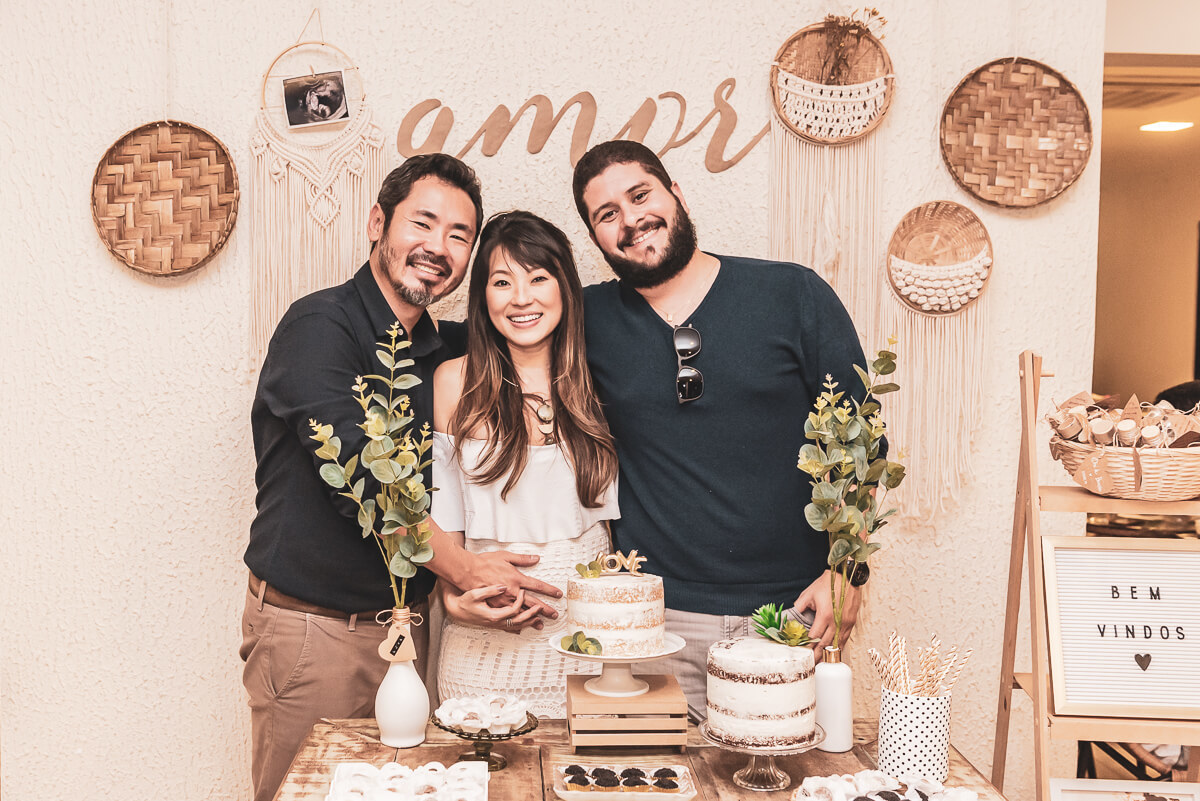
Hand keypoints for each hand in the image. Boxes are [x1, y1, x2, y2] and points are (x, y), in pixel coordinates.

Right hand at [427, 525, 561, 619]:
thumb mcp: (504, 556)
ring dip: (532, 619)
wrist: (466, 572)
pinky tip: (520, 627)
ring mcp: (503, 602)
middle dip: (544, 610)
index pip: (537, 586)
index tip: (558, 594)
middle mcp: (511, 593)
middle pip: (532, 603)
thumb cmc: (485, 563)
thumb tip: (536, 558)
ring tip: (541, 624)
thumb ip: (522, 558)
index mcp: (516, 579)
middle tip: (555, 615)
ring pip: (521, 613)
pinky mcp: (494, 607)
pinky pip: (507, 617)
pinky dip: (515, 623)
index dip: (549, 590)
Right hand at [442, 584, 544, 630]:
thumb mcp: (475, 593)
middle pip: (518, 620)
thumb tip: (502, 587)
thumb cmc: (465, 600)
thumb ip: (490, 590)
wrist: (456, 610)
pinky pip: (509, 628)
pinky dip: (518, 628)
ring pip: (515, 626)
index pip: (513, 609)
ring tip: (539, 620)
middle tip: (542, 609)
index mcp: (493, 614)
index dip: (520, 601)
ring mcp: (495, 624)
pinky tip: (523, 628)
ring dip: (528, 623)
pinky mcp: (494, 624)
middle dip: (532, 615)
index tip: (523, 592)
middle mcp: (495, 621)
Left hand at [794, 570, 861, 660]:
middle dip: (817, 655)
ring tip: (821, 661)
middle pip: (826, 644)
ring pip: (837, 644)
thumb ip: (800, 607)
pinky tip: (833, 651)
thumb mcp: (809, 593)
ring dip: (828, 654)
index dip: (808, 646)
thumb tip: (794, 616)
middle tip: (810, 663)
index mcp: (824, 615)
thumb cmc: (828, 583)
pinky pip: (845, 638)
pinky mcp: (851, 622)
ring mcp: (845, 623)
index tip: (802, 653)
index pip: (814, 637)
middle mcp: (836, 622)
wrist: (848, 576)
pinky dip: (838, 646)